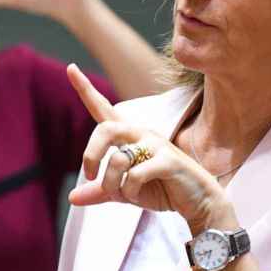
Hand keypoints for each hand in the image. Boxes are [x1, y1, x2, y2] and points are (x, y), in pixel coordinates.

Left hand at [66, 64, 236, 233]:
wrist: (199, 202)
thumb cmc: (162, 189)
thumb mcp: (126, 191)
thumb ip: (101, 191)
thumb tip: (72, 197)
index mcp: (129, 136)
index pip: (103, 108)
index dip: (85, 89)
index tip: (71, 67)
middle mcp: (141, 134)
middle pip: (104, 129)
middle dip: (90, 154)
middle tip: (90, 175)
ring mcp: (156, 145)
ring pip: (118, 158)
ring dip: (112, 183)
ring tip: (124, 194)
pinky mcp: (169, 160)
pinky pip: (136, 174)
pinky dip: (130, 191)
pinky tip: (138, 195)